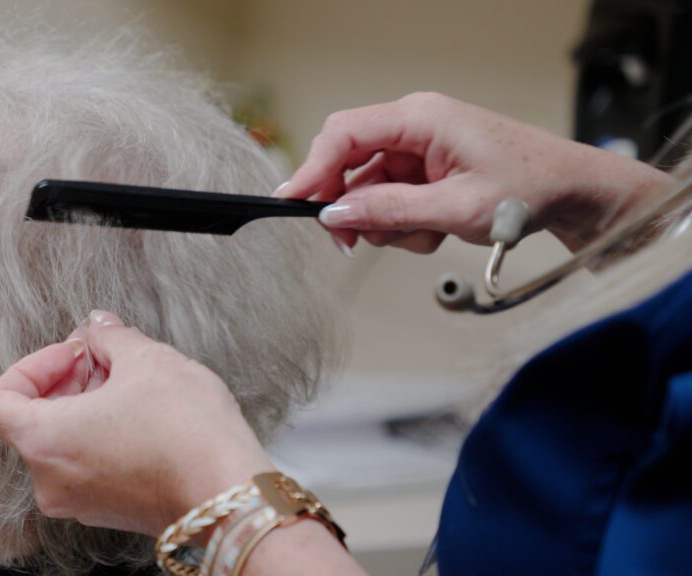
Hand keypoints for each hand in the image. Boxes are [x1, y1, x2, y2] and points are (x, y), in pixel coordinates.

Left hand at [0, 311, 274, 536]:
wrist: (230, 494)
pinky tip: (145, 415)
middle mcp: (50, 481)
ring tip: (133, 383)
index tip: (75, 354)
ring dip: (88, 406)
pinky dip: (103, 435)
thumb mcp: (147, 360)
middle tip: (108, 359)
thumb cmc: (186, 432)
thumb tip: (99, 327)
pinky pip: (88, 465)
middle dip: (68, 380)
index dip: (32, 365)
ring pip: (64, 442)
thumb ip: (111, 337)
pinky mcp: (109, 511)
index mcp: (43, 441)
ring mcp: (79, 502)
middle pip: (33, 420)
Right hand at [277, 92, 674, 253]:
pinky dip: (404, 223)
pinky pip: (390, 199)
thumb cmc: (530, 188)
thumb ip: (390, 212)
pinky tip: (435, 230)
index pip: (344, 134)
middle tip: (352, 244)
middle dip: (350, 207)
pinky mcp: (425, 170)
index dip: (312, 169)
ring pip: (368, 189)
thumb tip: (335, 216)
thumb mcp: (455, 209)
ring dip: (385, 222)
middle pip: (349, 162)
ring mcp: (419, 149)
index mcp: (420, 118)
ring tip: (426, 233)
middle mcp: (414, 126)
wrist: (573, 192)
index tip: (292, 202)